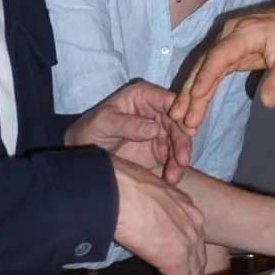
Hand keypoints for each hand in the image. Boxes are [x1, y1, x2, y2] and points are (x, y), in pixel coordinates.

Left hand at [64, 80, 192, 182]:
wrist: (85, 152)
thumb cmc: (91, 128)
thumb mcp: (104, 123)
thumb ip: (127, 124)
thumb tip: (154, 128)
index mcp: (144, 95)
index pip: (169, 100)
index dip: (182, 113)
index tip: (188, 130)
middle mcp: (156, 110)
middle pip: (179, 122)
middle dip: (183, 141)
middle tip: (182, 160)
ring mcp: (160, 130)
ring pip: (180, 141)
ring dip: (181, 158)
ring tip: (174, 175)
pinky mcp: (160, 149)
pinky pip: (174, 157)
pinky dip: (175, 168)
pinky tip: (171, 178)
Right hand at [111, 159, 206, 274]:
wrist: (117, 191)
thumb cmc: (123, 186)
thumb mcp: (148, 194)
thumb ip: (155, 211)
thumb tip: (144, 221)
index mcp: (186, 206)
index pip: (193, 237)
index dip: (186, 252)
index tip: (179, 263)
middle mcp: (194, 222)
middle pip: (199, 256)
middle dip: (191, 270)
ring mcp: (188, 241)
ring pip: (195, 272)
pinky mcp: (177, 260)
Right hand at [172, 4, 274, 131]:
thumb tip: (267, 103)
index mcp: (245, 31)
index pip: (221, 54)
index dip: (207, 74)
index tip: (196, 94)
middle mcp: (229, 34)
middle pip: (206, 62)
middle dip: (191, 90)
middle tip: (180, 116)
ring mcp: (226, 42)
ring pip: (203, 67)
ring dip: (190, 92)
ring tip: (178, 117)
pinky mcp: (227, 52)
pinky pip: (210, 70)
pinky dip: (200, 88)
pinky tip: (191, 106)